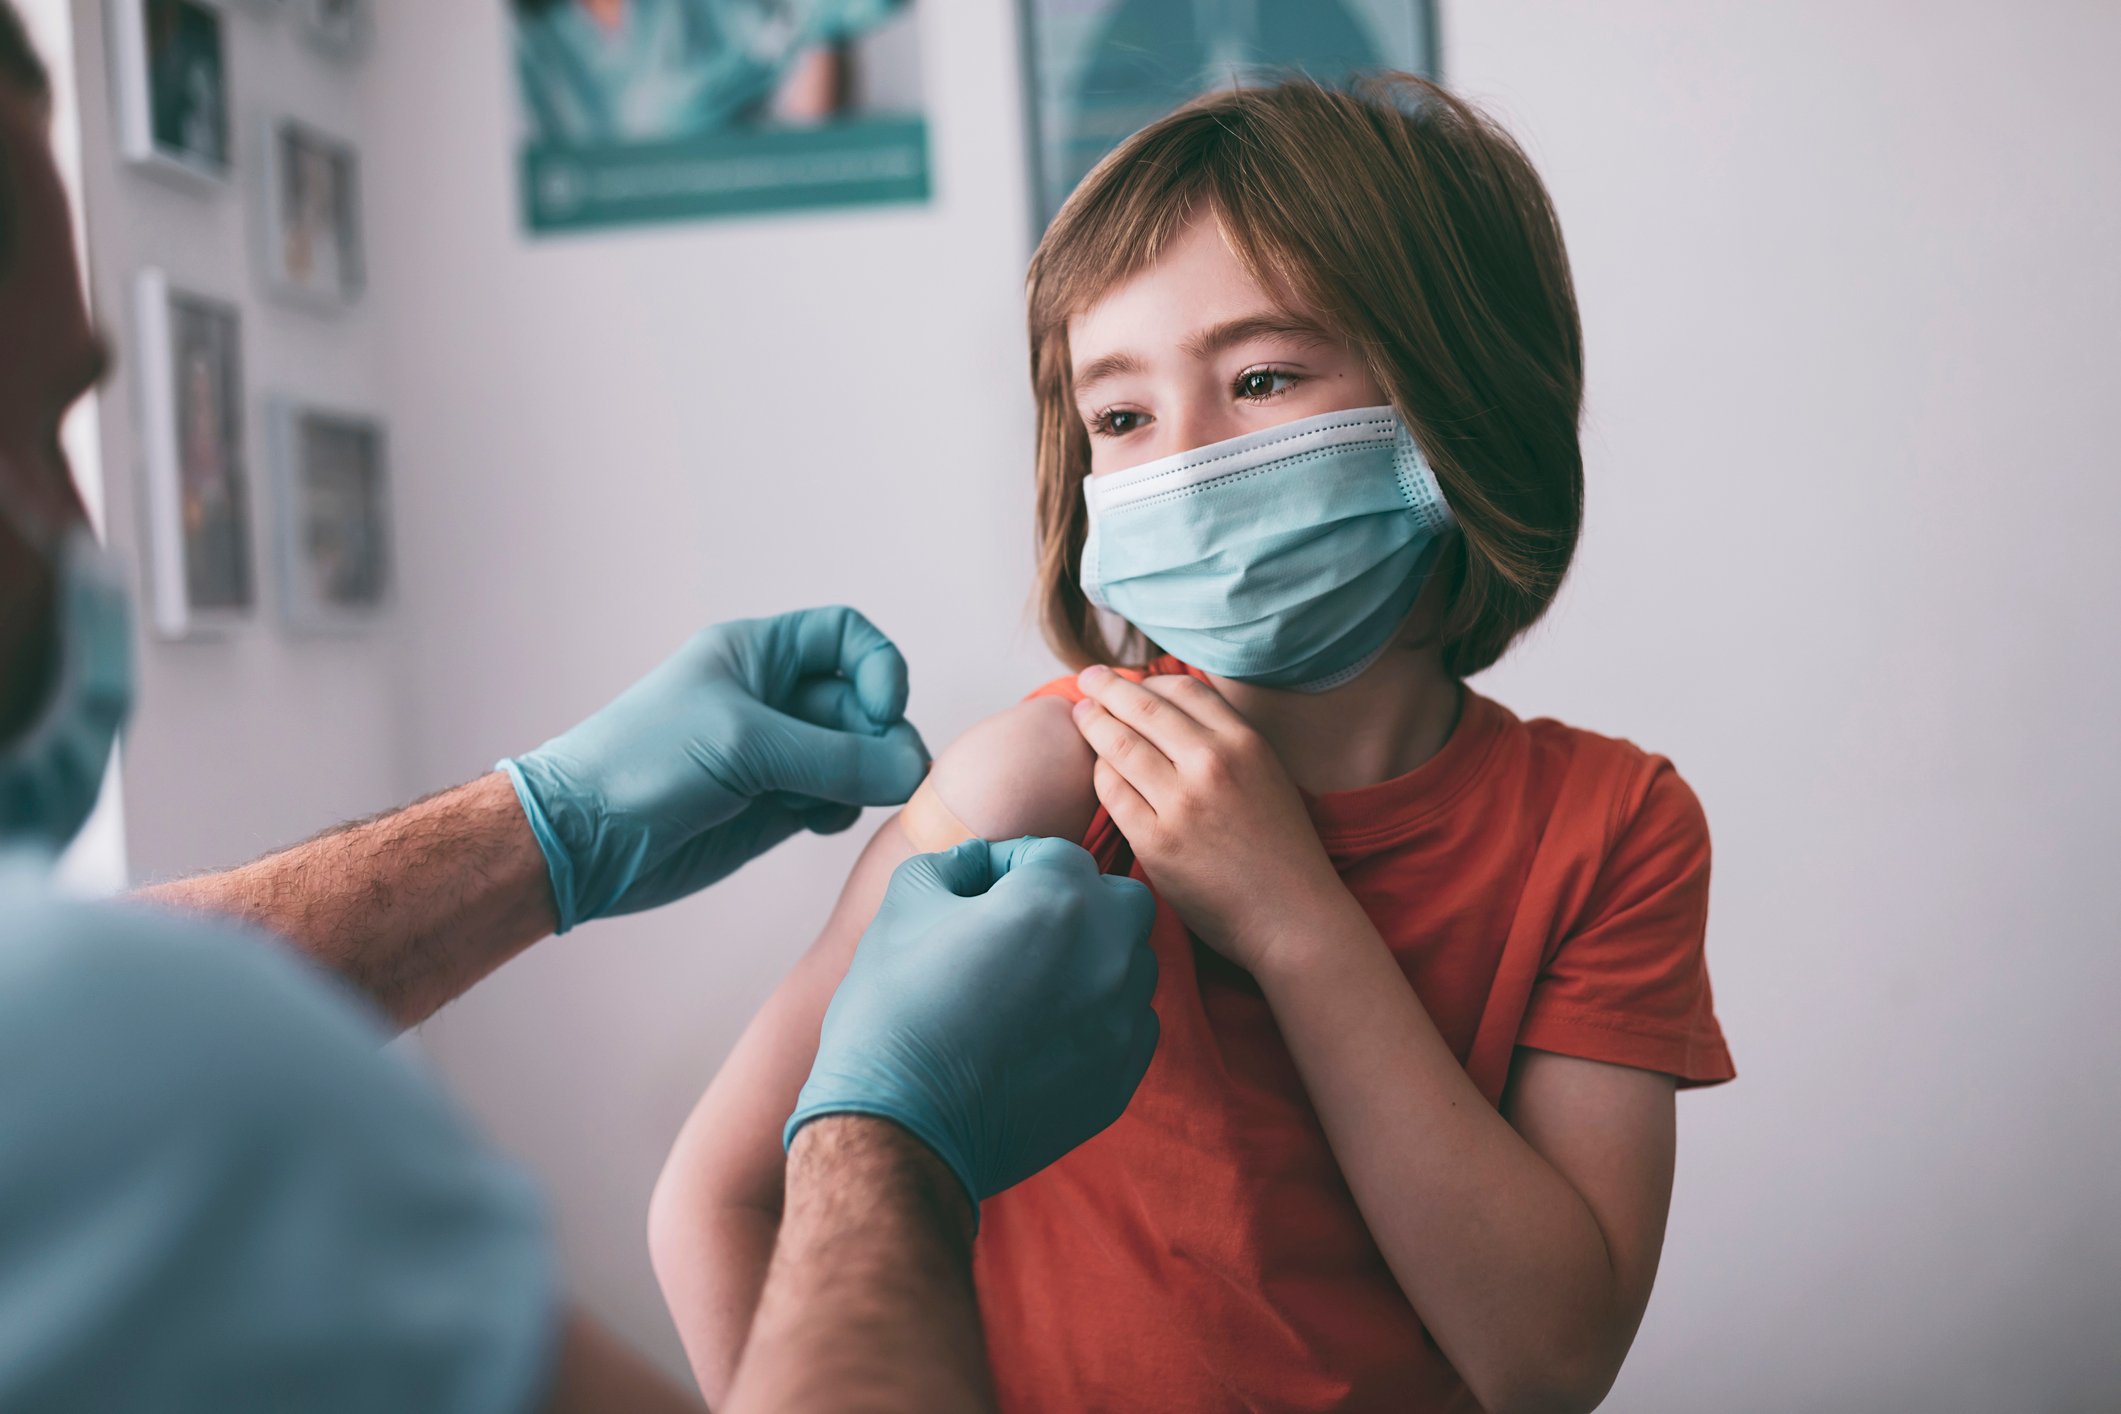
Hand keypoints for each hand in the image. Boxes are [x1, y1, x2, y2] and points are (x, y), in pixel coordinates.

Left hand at [500, 607, 929, 930]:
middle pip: (862, 704)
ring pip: (857, 756)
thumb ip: (836, 757)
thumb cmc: (643, 766)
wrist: (583, 841)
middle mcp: (772, 699)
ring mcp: (775, 756)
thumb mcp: (746, 745)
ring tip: (846, 803)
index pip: (847, 638)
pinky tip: (816, 823)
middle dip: (882, 738)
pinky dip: (842, 811)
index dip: (878, 669)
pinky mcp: (773, 809)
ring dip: (868, 779)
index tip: (882, 712)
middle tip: (891, 779)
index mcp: (758, 655)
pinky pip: (836, 801)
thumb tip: (912, 771)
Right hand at [785, 837, 1159, 1212]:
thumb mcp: (905, 905)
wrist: (899, 1125)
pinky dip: (1102, 1018)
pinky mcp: (1121, 1077)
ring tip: (1035, 986)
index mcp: (1057, 898)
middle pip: (1120, 900)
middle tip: (1023, 931)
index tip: (981, 895)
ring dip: (1096, 960)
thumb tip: (980, 863)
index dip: (1012, 865)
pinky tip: (1047, 1034)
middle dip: (1079, 903)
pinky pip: (1133, 1025)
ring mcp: (1122, 1020)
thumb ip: (954, 863)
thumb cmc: (895, 1008)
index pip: (1055, 852)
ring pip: (1134, 964)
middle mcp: (1107, 953)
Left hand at [1071, 667, 1347, 973]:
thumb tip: (1174, 711)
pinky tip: (1099, 770)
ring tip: (1082, 716)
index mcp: (1244, 743)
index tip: (1130, 682)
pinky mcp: (1156, 842)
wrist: (1292, 915)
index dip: (1150, 681)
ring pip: (1119, 746)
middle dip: (1108, 689)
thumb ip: (1227, 743)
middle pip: (1143, 708)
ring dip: (1094, 725)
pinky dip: (1101, 775)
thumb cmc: (1281, 848)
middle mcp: (1211, 764)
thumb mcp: (1267, 775)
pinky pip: (1112, 793)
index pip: (1183, 689)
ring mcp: (1181, 803)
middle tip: (1088, 680)